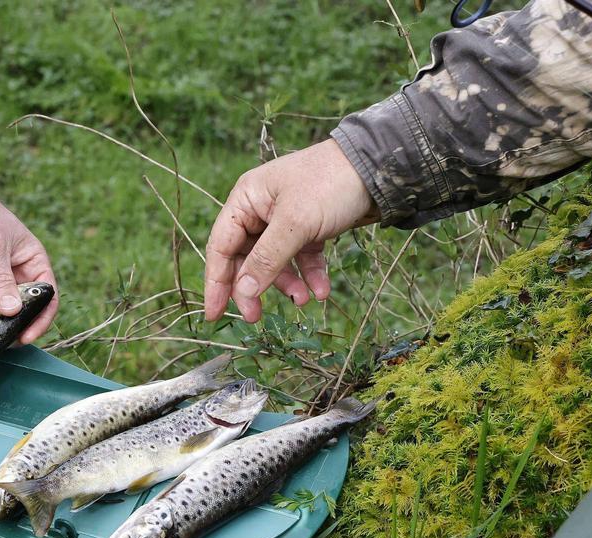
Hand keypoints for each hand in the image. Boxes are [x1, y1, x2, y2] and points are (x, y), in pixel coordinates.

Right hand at [204, 139, 379, 322]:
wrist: (378, 166)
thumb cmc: (330, 183)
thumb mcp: (296, 223)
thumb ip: (267, 259)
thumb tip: (243, 292)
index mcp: (246, 199)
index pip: (221, 246)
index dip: (216, 282)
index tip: (213, 314)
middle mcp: (260, 209)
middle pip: (246, 258)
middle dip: (254, 287)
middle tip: (256, 317)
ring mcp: (284, 219)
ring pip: (275, 261)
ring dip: (287, 283)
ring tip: (304, 299)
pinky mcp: (308, 227)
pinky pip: (301, 257)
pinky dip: (309, 274)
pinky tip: (321, 290)